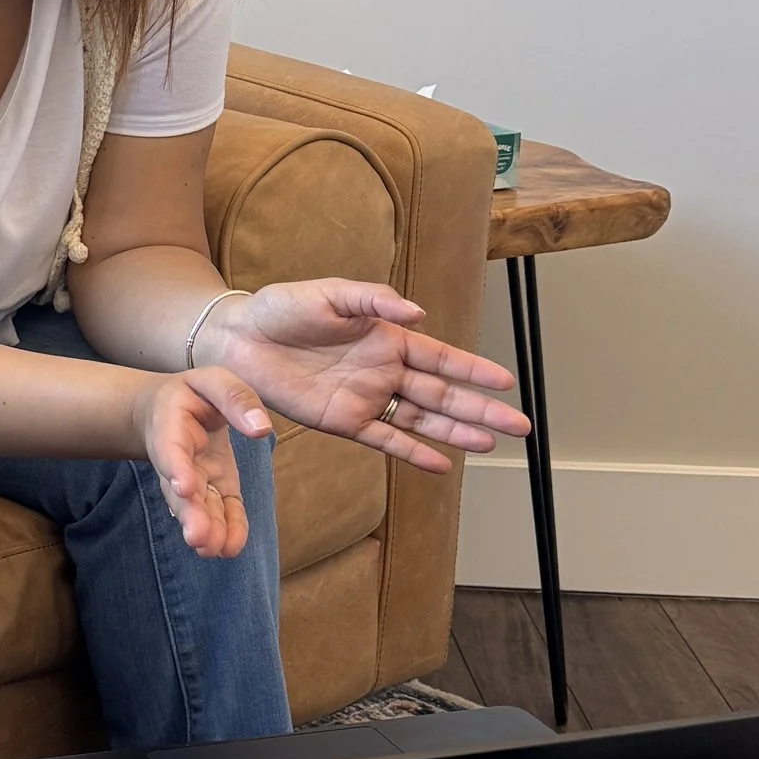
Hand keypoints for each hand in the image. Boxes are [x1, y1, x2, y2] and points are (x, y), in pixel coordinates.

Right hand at [137, 368, 271, 555]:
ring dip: (206, 529)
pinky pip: (220, 511)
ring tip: (214, 550)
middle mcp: (178, 461)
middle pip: (180, 491)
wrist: (168, 410)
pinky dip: (227, 529)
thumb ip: (236, 398)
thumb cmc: (193, 393)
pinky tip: (232, 548)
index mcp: (171, 426)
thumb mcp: (213, 380)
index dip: (177, 468)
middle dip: (190, 514)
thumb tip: (261, 428)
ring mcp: (195, 479)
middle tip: (197, 537)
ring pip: (197, 508)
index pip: (171, 450)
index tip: (184, 486)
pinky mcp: (214, 489)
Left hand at [203, 281, 529, 473]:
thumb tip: (417, 312)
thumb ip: (373, 300)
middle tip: (519, 424)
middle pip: (442, 394)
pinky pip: (384, 440)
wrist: (238, 338)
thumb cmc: (283, 309)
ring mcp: (366, 399)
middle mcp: (384, 371)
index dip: (473, 370)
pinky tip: (441, 464)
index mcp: (386, 337)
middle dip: (480, 408)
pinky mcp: (342, 421)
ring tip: (489, 444)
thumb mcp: (329, 294)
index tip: (506, 381)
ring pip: (421, 420)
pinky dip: (412, 453)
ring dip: (455, 432)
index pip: (441, 357)